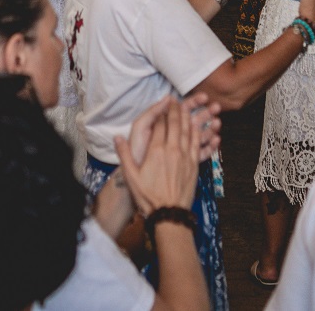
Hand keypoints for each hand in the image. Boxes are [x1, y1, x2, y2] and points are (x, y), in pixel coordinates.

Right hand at [115, 97, 199, 215]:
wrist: (169, 214)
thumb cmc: (148, 197)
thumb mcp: (131, 176)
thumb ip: (124, 154)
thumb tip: (116, 137)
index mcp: (156, 151)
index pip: (160, 125)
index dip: (162, 112)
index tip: (164, 102)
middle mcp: (173, 150)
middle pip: (176, 124)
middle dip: (176, 110)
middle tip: (176, 100)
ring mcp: (186, 157)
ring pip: (188, 131)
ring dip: (188, 117)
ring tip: (188, 107)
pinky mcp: (194, 165)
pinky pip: (198, 144)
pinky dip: (198, 133)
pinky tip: (198, 127)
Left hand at [125, 93, 220, 166]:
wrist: (136, 176)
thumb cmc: (136, 151)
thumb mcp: (140, 128)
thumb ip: (153, 112)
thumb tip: (168, 97)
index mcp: (166, 124)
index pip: (182, 110)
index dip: (192, 102)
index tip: (204, 97)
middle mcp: (175, 135)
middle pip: (194, 120)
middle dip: (205, 112)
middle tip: (217, 106)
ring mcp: (181, 148)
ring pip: (200, 136)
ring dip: (210, 128)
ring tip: (218, 122)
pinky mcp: (186, 162)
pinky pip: (200, 153)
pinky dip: (209, 147)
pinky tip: (216, 140)